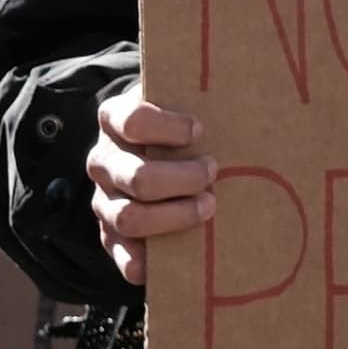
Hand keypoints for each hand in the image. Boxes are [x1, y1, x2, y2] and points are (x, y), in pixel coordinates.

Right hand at [84, 76, 216, 286]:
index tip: (200, 130)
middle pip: (138, 178)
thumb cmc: (172, 125)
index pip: (132, 121)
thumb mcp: (175, 100)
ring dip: (176, 217)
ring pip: (130, 218)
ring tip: (209, 206)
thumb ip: (194, 95)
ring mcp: (103, 199)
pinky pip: (118, 254)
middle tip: (213, 173)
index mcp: (113, 120)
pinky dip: (140, 263)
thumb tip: (245, 85)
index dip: (169, 128)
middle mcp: (102, 160)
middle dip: (184, 180)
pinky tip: (165, 262)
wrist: (145, 147)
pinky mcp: (109, 234)